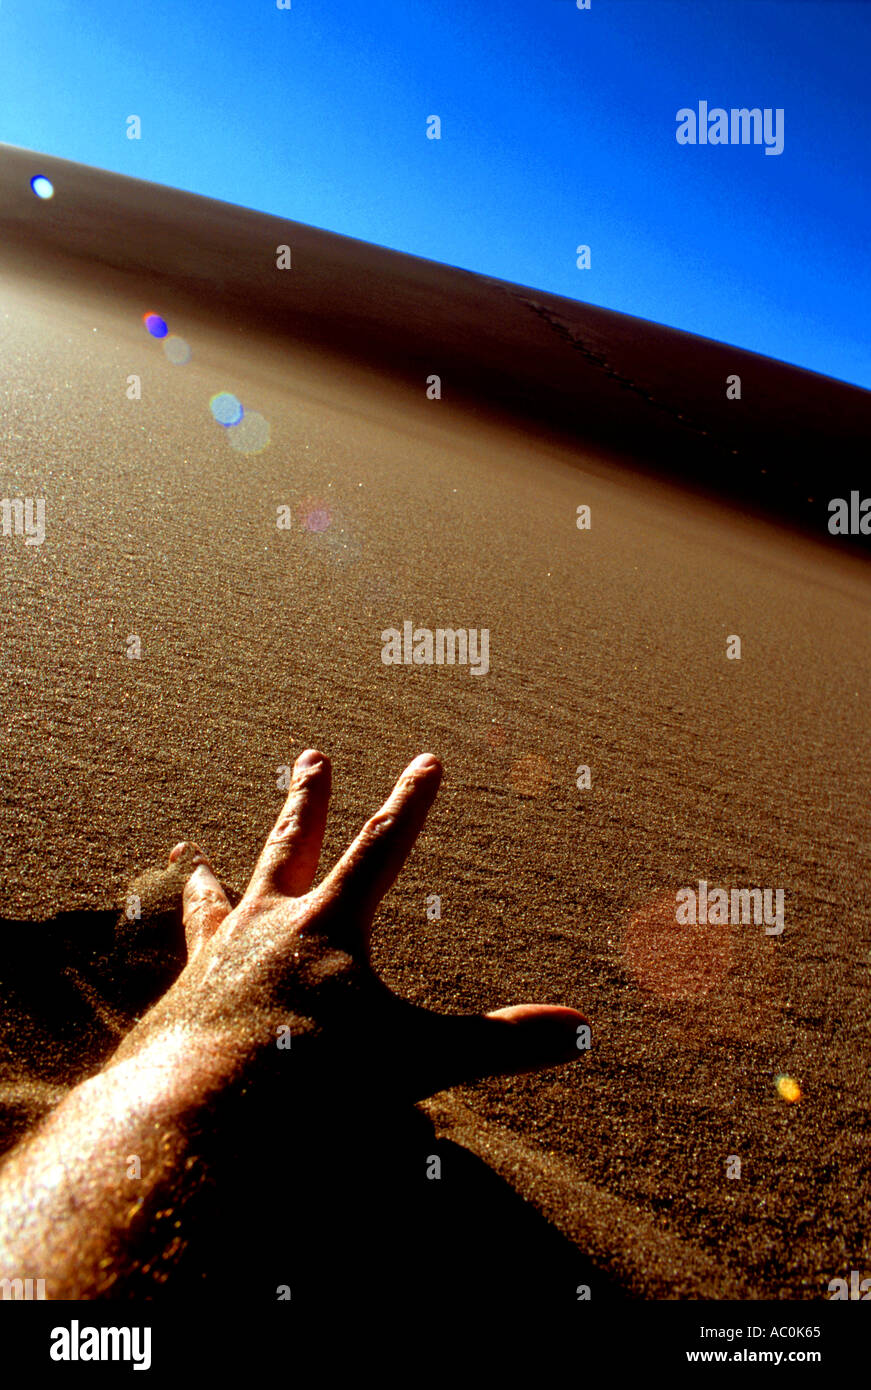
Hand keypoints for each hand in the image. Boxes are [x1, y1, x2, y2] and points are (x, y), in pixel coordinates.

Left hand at [115, 750, 586, 1108]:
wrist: (200, 1112)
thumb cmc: (313, 1080)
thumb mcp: (419, 1059)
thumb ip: (499, 1043)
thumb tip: (582, 1032)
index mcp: (328, 924)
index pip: (381, 847)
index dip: (411, 803)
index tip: (428, 760)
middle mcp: (265, 925)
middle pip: (291, 846)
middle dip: (308, 801)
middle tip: (313, 756)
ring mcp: (214, 960)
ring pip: (216, 901)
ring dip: (213, 879)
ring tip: (194, 861)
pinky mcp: (177, 1003)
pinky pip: (182, 967)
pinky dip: (182, 959)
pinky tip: (176, 969)